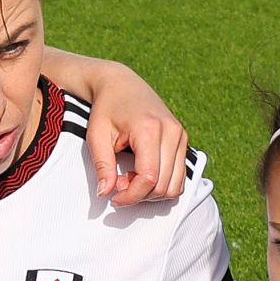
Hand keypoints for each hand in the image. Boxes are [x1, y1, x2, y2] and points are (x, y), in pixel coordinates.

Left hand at [75, 67, 188, 206]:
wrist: (121, 84)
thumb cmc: (107, 107)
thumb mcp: (96, 136)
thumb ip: (102, 166)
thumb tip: (105, 193)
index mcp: (149, 129)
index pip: (149, 178)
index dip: (131, 195)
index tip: (114, 197)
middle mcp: (171, 132)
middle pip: (163, 185)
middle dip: (139, 194)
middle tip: (118, 184)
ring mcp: (180, 135)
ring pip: (175, 185)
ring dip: (152, 192)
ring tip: (131, 179)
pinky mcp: (182, 140)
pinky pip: (179, 176)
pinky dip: (162, 183)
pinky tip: (143, 174)